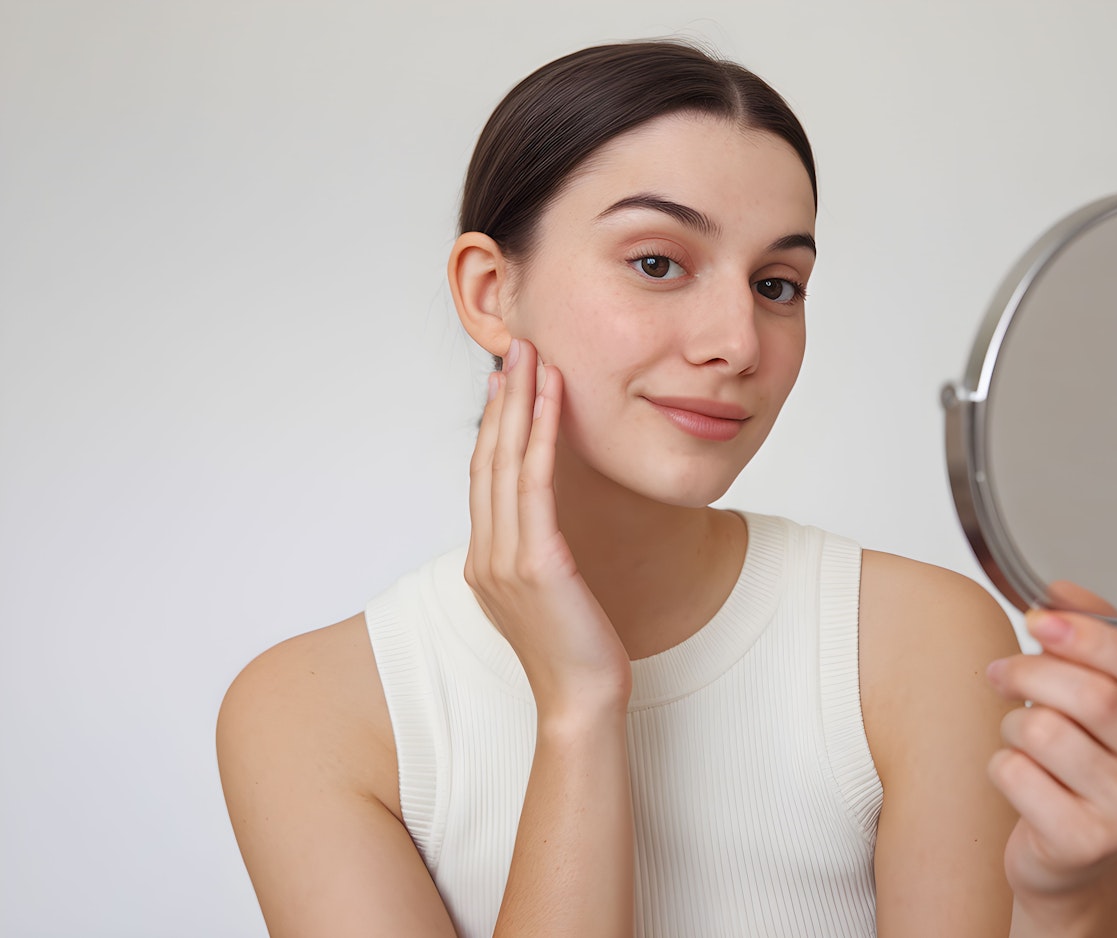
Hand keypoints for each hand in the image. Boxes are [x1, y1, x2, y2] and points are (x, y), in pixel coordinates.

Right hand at [465, 337, 629, 713]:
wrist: (581, 703)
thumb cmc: (576, 655)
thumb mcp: (548, 598)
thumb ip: (536, 560)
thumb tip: (547, 532)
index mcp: (484, 562)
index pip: (484, 478)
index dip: (494, 425)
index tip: (506, 382)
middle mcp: (485, 555)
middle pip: (488, 459)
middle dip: (503, 400)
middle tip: (516, 348)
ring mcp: (504, 559)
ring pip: (507, 462)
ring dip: (521, 404)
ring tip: (534, 357)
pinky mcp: (535, 562)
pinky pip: (536, 484)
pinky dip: (542, 435)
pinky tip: (553, 401)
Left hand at [985, 594, 1116, 900]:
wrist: (1073, 861)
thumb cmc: (1084, 771)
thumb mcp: (1102, 700)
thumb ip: (1090, 641)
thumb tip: (1061, 592)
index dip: (1087, 634)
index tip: (1039, 619)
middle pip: (1094, 696)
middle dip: (1032, 673)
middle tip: (1002, 672)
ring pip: (1046, 732)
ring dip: (1013, 724)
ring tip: (1019, 737)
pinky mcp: (1086, 843)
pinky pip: (1017, 773)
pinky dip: (1002, 765)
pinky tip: (1019, 777)